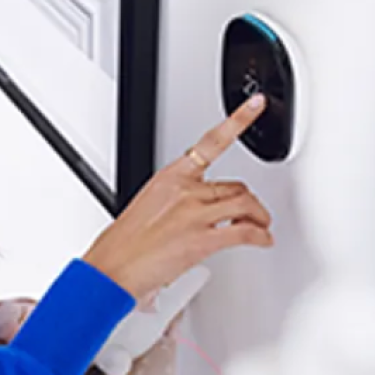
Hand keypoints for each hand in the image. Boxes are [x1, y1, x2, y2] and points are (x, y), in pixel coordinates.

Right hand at [83, 95, 274, 302]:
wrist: (113, 269)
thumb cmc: (122, 246)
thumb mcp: (147, 210)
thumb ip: (174, 203)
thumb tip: (192, 213)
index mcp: (168, 178)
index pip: (209, 142)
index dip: (237, 120)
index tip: (255, 105)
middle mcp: (184, 191)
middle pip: (235, 186)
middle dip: (248, 202)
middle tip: (253, 214)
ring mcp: (194, 214)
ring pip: (246, 205)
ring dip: (259, 218)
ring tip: (260, 226)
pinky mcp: (204, 239)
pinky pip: (246, 232)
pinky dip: (260, 237)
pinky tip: (261, 240)